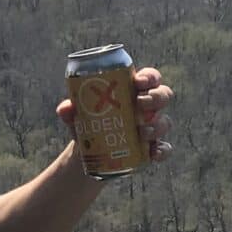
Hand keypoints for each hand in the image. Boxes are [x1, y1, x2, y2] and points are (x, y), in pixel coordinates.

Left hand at [54, 64, 173, 163]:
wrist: (89, 152)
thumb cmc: (87, 123)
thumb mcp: (76, 115)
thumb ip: (70, 109)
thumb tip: (66, 108)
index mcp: (133, 90)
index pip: (150, 77)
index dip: (150, 77)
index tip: (139, 82)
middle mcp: (147, 107)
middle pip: (163, 95)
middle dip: (156, 98)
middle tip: (140, 104)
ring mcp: (152, 128)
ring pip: (165, 122)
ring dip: (156, 125)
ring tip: (140, 131)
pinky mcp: (152, 149)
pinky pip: (165, 149)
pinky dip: (162, 151)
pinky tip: (152, 154)